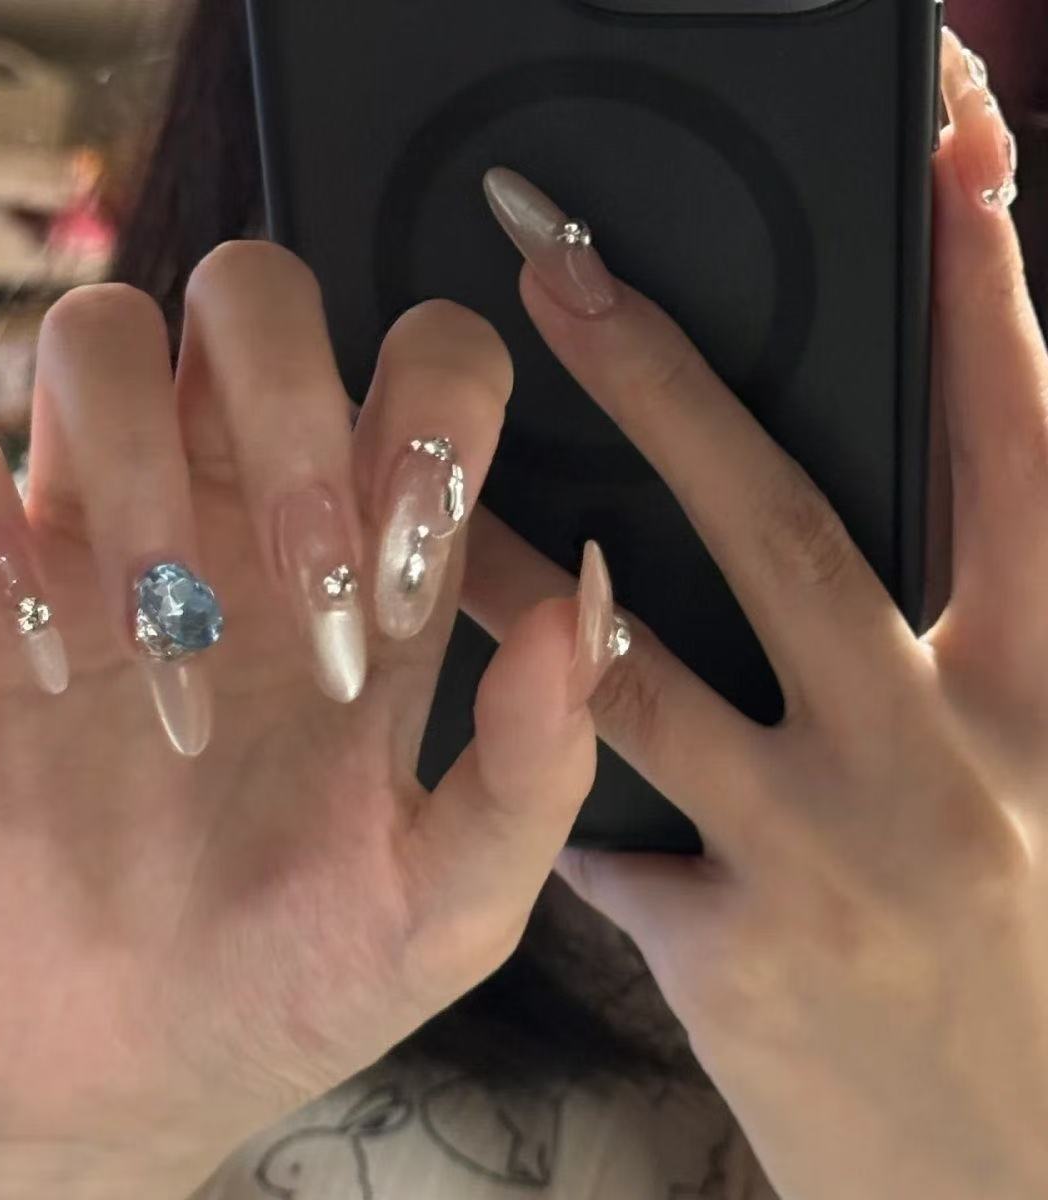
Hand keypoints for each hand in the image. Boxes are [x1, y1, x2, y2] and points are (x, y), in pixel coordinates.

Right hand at [0, 253, 622, 1197]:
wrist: (115, 1070)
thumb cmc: (291, 981)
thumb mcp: (443, 907)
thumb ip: (533, 768)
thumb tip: (588, 604)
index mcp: (368, 564)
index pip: (427, 363)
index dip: (431, 412)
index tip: (403, 568)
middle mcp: (236, 508)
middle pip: (257, 293)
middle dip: (287, 410)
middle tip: (297, 593)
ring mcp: (93, 525)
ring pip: (98, 332)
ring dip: (132, 466)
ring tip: (150, 644)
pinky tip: (25, 630)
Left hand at [470, 33, 1047, 1199]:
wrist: (1011, 1186)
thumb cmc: (1022, 982)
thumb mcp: (1025, 793)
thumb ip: (954, 664)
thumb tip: (853, 543)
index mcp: (1040, 697)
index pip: (1017, 459)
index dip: (985, 308)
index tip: (943, 172)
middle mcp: (948, 751)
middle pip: (787, 519)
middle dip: (669, 380)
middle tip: (560, 271)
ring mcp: (833, 847)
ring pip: (634, 662)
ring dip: (521, 568)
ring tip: (429, 495)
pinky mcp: (735, 944)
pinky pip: (598, 828)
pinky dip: (550, 778)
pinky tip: (501, 755)